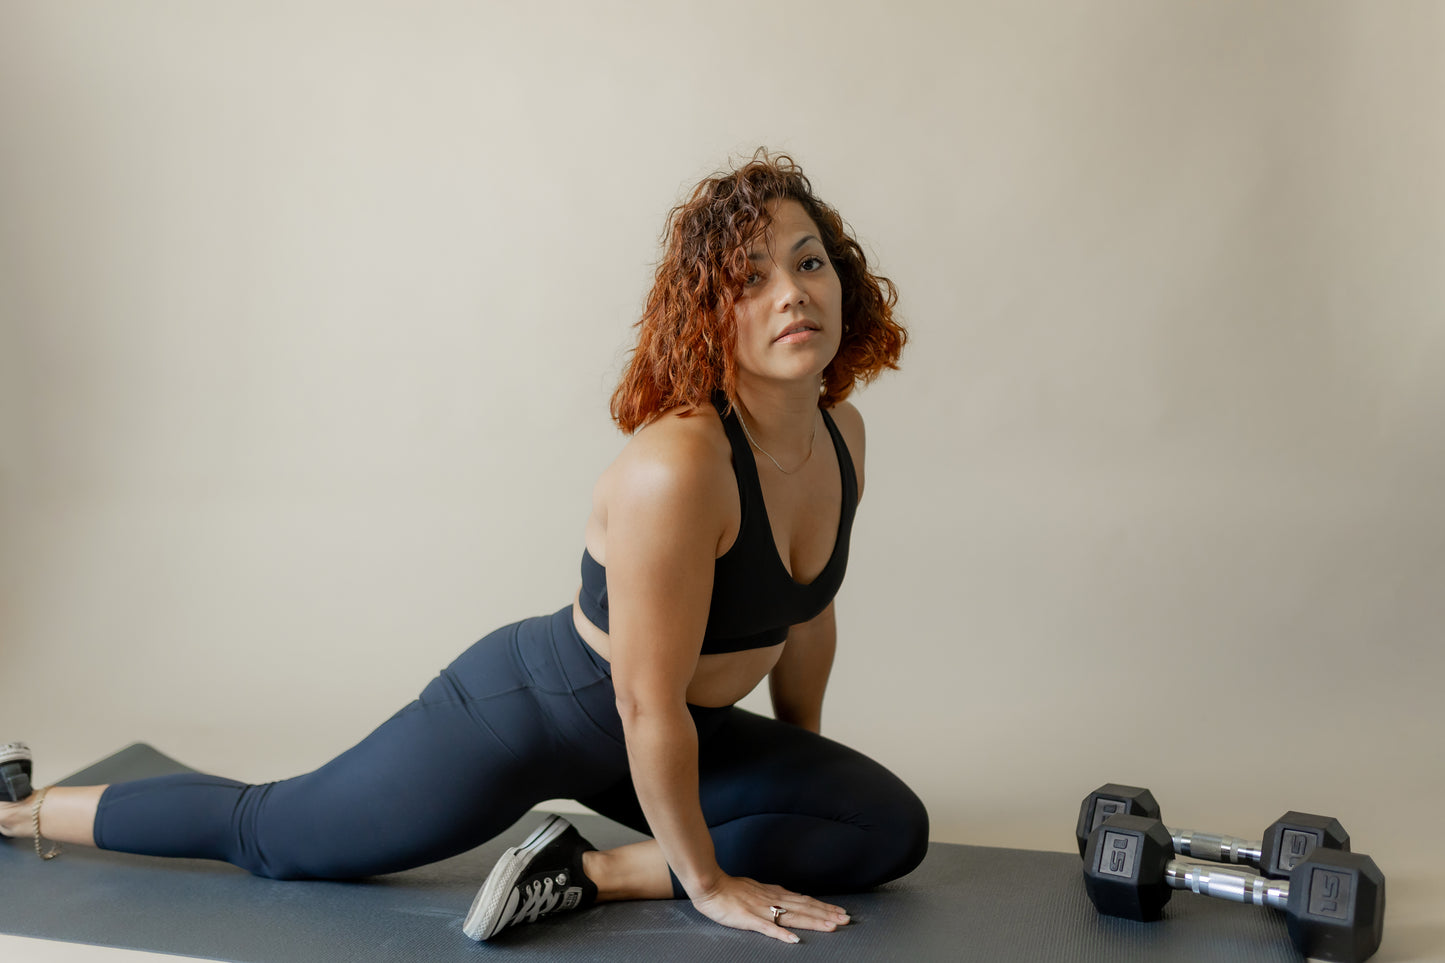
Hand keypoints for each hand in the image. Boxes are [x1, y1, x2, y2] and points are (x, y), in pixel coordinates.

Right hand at [689, 874, 850, 942]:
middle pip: (804, 907)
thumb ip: (771, 894)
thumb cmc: (728, 888)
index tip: (840, 911)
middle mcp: (772, 900)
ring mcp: (761, 909)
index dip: (823, 906)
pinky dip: (782, 933)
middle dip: (826, 913)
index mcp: (774, 893)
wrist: (709, 884)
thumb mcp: (756, 888)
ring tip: (831, 926)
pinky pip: (767, 928)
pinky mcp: (749, 919)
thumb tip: (786, 897)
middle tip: (845, 919)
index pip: (804, 900)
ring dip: (813, 921)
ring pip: (793, 916)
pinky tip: (794, 940)